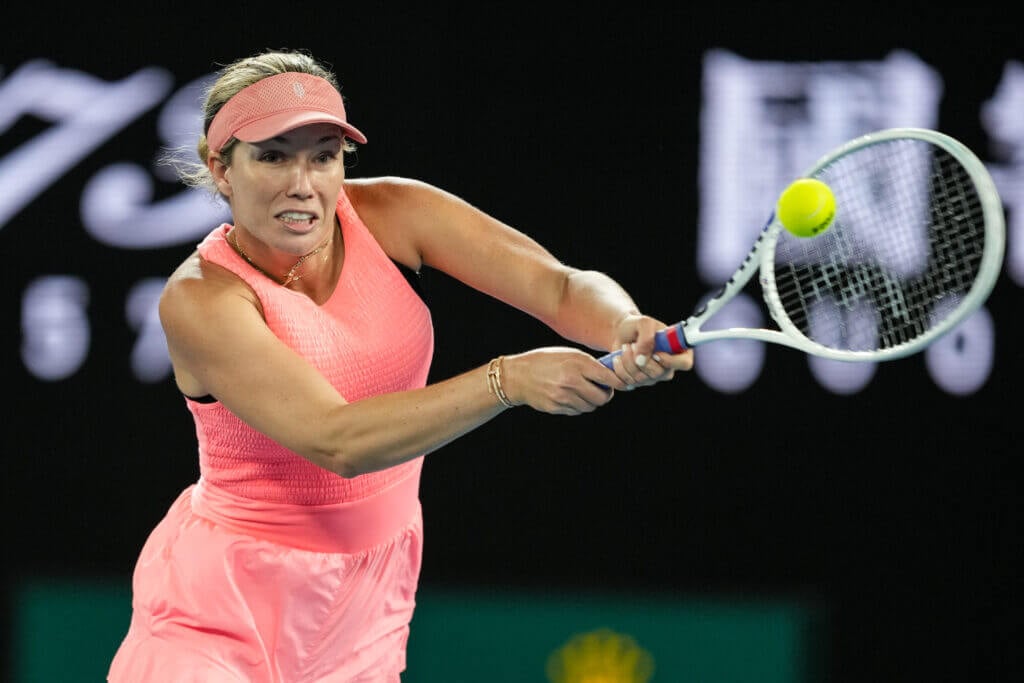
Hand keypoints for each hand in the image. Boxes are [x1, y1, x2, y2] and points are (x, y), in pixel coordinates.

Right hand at [500, 347, 623, 414]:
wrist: (517, 376)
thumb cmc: (545, 361)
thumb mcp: (568, 354)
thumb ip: (589, 364)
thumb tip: (612, 375)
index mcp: (577, 363)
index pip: (609, 378)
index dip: (619, 383)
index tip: (622, 384)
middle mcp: (571, 381)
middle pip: (603, 397)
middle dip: (605, 394)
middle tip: (602, 389)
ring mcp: (563, 396)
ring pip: (590, 406)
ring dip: (591, 401)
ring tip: (583, 391)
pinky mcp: (557, 407)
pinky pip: (577, 411)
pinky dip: (578, 405)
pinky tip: (570, 396)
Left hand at [611, 313, 693, 388]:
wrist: (621, 333)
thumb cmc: (637, 326)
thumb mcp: (644, 323)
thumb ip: (647, 337)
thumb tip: (642, 359)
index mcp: (678, 351)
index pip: (685, 363)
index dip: (671, 361)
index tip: (656, 353)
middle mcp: (668, 367)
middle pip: (658, 374)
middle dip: (640, 359)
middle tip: (631, 345)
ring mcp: (653, 377)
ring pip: (640, 379)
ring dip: (626, 362)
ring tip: (624, 348)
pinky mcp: (637, 383)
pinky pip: (627, 384)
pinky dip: (618, 370)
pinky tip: (617, 359)